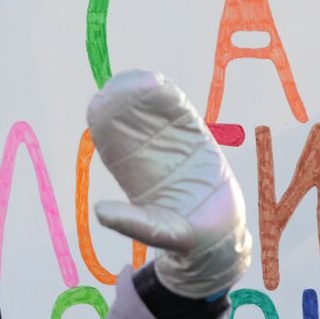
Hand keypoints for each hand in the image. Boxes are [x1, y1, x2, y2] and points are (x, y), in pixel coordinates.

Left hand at [87, 70, 250, 298]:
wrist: (221, 237)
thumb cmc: (186, 239)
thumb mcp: (159, 233)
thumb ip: (132, 223)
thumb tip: (98, 211)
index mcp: (134, 174)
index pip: (114, 141)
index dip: (106, 122)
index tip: (100, 105)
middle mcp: (151, 155)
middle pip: (131, 121)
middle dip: (124, 101)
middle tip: (119, 85)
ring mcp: (175, 145)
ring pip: (156, 113)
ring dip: (147, 94)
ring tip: (141, 80)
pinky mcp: (199, 141)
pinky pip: (183, 115)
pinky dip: (172, 100)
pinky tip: (162, 85)